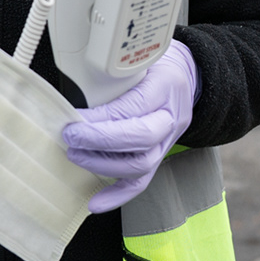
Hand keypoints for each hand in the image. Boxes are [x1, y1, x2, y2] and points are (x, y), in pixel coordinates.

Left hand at [63, 41, 198, 213]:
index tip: (73, 117)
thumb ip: (114, 72)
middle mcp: (170, 117)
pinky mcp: (160, 156)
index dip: (101, 118)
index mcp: (165, 86)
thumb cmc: (158, 63)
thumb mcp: (138, 57)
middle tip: (70, 136)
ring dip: (102, 164)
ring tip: (74, 154)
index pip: (133, 107)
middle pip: (140, 138)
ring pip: (140, 164)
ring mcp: (168, 141)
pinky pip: (142, 182)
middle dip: (99, 141)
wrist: (189, 76)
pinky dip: (117, 195)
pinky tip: (94, 203)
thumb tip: (73, 90)